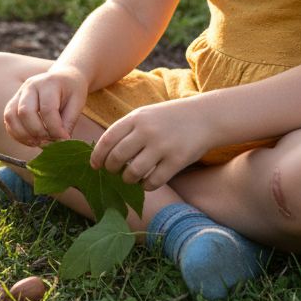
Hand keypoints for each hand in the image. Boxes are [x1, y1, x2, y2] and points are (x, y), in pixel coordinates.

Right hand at [4, 66, 88, 147]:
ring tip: (39, 143)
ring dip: (24, 135)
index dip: (55, 128)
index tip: (64, 139)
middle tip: (50, 141)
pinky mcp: (13, 103)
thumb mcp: (77, 104)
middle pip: (25, 112)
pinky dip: (17, 134)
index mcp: (49, 83)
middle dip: (38, 132)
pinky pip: (8, 121)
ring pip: (11, 117)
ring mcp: (18, 94)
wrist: (63, 78)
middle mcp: (30, 86)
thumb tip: (60, 143)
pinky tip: (31, 140)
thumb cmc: (71, 91)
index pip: (47, 109)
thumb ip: (68, 122)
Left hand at [90, 100, 211, 188]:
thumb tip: (103, 154)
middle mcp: (147, 131)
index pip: (107, 140)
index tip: (95, 165)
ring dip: (128, 179)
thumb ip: (126, 130)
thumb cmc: (169, 118)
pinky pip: (153, 181)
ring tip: (130, 178)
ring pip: (133, 172)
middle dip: (111, 169)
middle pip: (117, 158)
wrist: (205, 116)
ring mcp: (163, 146)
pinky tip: (147, 183)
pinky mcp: (177, 160)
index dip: (97, 156)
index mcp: (136, 118)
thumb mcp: (145, 115)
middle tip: (114, 172)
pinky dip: (146, 186)